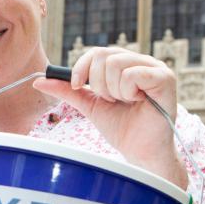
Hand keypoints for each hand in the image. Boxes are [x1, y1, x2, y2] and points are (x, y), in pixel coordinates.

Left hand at [33, 47, 187, 188]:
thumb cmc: (120, 128)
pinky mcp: (165, 78)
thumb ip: (67, 91)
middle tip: (110, 100)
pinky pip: (132, 73)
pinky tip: (137, 102)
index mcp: (125, 64)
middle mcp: (141, 61)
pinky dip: (127, 91)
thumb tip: (38, 81)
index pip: (96, 52)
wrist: (139, 151)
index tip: (77, 85)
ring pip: (115, 64)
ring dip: (112, 90)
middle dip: (97, 83)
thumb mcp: (89, 105)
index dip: (81, 68)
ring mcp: (156, 67)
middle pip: (103, 55)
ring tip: (124, 102)